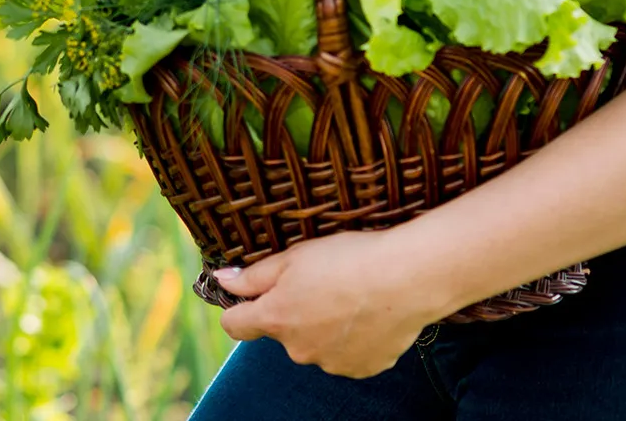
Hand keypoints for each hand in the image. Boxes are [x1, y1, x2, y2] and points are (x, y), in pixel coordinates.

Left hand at [215, 228, 448, 378]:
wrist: (404, 278)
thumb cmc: (346, 259)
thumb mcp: (292, 257)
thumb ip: (253, 276)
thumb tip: (221, 282)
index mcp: (276, 319)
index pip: (235, 325)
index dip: (238, 306)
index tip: (250, 293)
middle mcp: (298, 350)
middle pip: (281, 330)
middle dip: (292, 310)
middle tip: (317, 280)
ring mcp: (330, 364)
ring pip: (314, 342)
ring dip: (322, 324)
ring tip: (347, 294)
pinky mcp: (360, 369)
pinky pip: (344, 353)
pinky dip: (350, 337)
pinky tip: (365, 312)